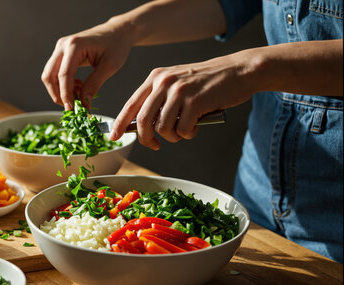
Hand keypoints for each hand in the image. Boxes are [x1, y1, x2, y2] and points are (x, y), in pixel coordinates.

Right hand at [41, 19, 132, 109]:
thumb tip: (83, 104)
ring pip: (50, 75)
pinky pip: (55, 73)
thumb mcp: (109, 67)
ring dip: (60, 90)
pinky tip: (78, 87)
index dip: (66, 95)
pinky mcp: (62, 53)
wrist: (117, 32)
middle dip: (58, 95)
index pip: (63, 75)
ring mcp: (60, 48)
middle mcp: (63, 45)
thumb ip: (94, 85)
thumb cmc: (116, 45)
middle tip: (72, 107)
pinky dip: (63, 84)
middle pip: (49, 76)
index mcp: (74, 45)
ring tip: (79, 95)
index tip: (73, 110)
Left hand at [110, 52, 256, 149]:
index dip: (120, 122)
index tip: (114, 136)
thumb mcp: (177, 84)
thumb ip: (159, 100)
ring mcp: (179, 91)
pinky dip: (188, 134)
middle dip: (146, 138)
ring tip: (184, 131)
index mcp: (156, 77)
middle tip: (155, 145)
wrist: (238, 71)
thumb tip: (142, 127)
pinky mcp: (195, 101)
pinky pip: (182, 130)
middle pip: (142, 120)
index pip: (130, 103)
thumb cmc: (207, 82)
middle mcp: (164, 82)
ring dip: (172, 137)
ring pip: (162, 128)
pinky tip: (197, 126)